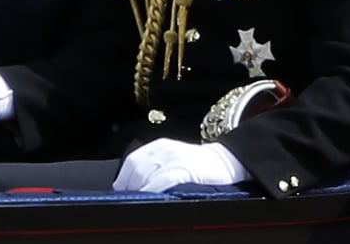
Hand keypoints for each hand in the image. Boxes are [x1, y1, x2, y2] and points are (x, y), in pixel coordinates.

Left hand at [113, 138, 250, 191]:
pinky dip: (153, 190)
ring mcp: (174, 158)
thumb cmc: (198, 164)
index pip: (132, 161)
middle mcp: (163, 149)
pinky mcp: (185, 168)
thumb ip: (153, 167)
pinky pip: (163, 180)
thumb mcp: (172, 158)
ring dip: (139, 190)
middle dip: (130, 187)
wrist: (226, 161)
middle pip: (136, 169)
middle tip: (131, 201)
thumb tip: (131, 186)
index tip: (122, 192)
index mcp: (158, 146)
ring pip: (146, 174)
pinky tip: (151, 198)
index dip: (124, 179)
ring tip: (140, 203)